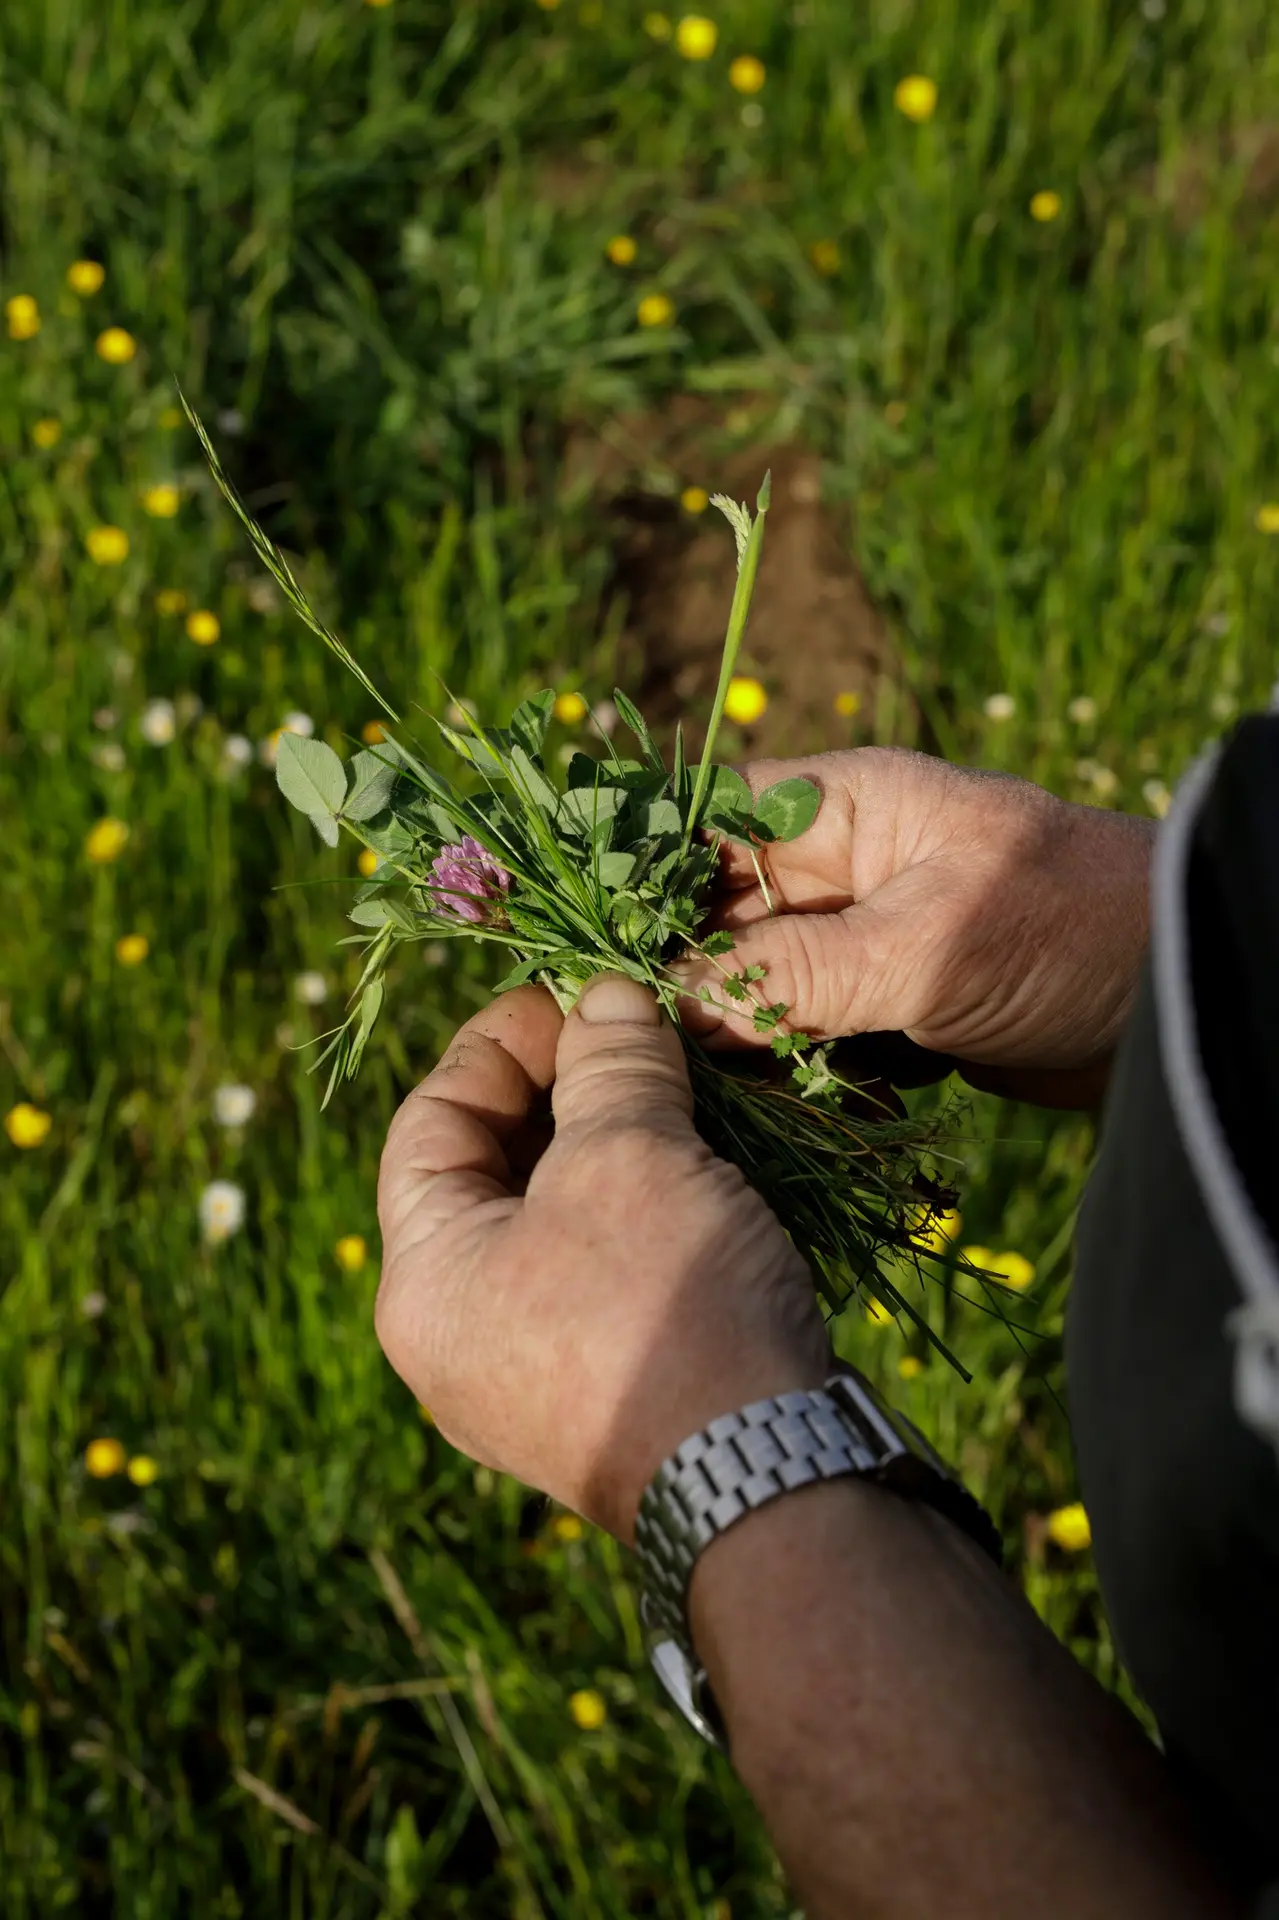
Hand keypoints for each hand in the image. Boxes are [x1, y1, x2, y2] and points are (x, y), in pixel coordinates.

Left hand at [374, 976, 833, 1542]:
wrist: (767, 1482)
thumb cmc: (665, 1303)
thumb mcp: (628, 1156)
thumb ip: (607, 1063)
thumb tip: (604, 996)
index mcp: (423, 1283)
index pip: (428, 1125)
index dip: (498, 1043)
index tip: (576, 996)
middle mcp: (458, 1342)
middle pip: (491, 1176)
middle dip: (567, 1093)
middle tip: (636, 1035)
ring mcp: (533, 1383)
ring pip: (559, 1227)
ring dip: (617, 1149)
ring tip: (683, 1092)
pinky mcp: (612, 1401)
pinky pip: (607, 1279)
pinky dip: (647, 1215)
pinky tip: (708, 1173)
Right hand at [673, 747, 1155, 1108]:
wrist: (1184, 1004)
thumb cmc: (1069, 932)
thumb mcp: (924, 948)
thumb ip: (792, 978)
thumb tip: (664, 1002)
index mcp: (843, 808)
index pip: (706, 826)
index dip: (640, 880)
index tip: (581, 949)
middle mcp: (845, 868)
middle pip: (721, 918)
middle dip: (683, 981)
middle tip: (634, 1049)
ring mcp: (869, 941)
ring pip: (760, 988)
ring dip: (743, 1040)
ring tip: (715, 1092)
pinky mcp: (896, 1007)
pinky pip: (814, 1038)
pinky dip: (803, 1075)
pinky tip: (798, 1110)